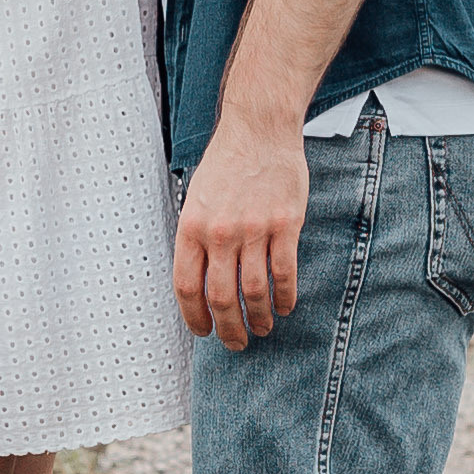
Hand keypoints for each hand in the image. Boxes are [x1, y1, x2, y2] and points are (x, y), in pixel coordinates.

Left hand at [176, 104, 308, 348]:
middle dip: (229, 329)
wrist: (258, 130)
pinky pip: (285, 273)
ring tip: (263, 329)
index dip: (194, 318)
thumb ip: (196, 240)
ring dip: (260, 319)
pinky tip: (286, 306)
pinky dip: (286, 297)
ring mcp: (254, 229)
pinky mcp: (285, 224)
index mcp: (192, 227)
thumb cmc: (226, 166)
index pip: (187, 287)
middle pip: (222, 297)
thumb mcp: (196, 200)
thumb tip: (199, 285)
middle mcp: (220, 232)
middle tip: (236, 342)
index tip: (204, 333)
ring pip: (255, 292)